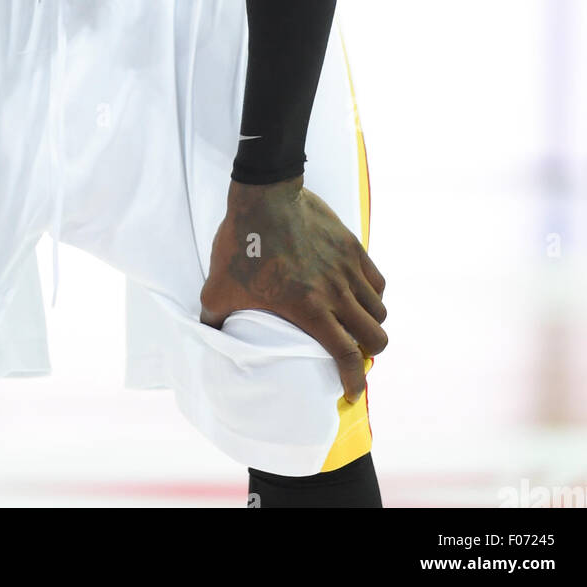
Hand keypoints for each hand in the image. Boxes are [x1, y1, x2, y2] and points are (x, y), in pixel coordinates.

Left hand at [199, 177, 386, 402]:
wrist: (264, 195)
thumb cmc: (241, 243)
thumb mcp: (218, 287)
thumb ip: (214, 316)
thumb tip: (207, 333)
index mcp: (310, 309)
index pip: (347, 356)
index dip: (355, 380)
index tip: (351, 391)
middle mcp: (336, 293)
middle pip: (376, 337)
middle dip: (369, 353)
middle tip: (354, 353)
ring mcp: (347, 269)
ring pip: (379, 309)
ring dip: (371, 323)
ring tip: (356, 324)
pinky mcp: (351, 247)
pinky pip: (376, 280)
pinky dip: (372, 293)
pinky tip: (358, 293)